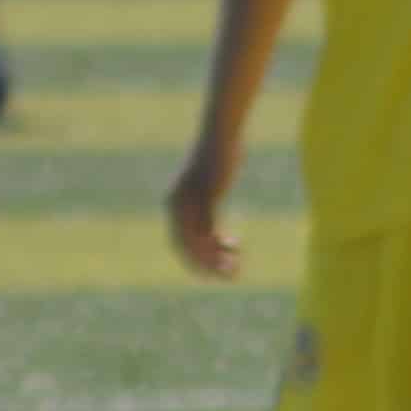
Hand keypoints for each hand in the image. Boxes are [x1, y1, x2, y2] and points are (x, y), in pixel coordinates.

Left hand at [165, 153, 241, 279]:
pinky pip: (210, 227)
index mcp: (174, 204)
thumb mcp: (210, 186)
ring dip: (216, 259)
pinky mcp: (207, 196)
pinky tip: (235, 248)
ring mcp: (192, 201)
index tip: (218, 269)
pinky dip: (220, 244)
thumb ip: (207, 205)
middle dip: (207, 266)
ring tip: (236, 267)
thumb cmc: (218, 159)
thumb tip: (211, 222)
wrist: (220, 136)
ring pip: (199, 241)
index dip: (197, 262)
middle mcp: (177, 205)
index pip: (179, 244)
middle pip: (187, 247)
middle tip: (230, 275)